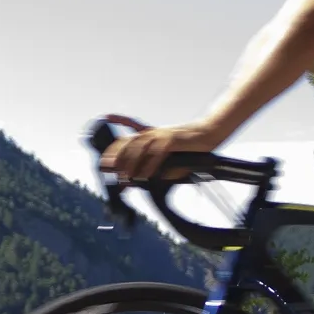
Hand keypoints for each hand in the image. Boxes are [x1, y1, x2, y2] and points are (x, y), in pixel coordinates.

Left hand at [101, 122, 224, 182]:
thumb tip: (143, 181)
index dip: (113, 150)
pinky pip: (157, 153)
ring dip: (131, 162)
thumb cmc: (190, 147)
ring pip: (140, 146)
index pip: (126, 140)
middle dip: (117, 156)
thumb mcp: (170, 159)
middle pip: (129, 142)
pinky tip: (145, 175)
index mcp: (150, 135)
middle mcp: (153, 133)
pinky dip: (150, 165)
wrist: (209, 134)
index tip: (104, 163)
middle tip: (109, 170)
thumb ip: (157, 169)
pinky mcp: (172, 139)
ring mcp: (162, 135)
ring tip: (125, 176)